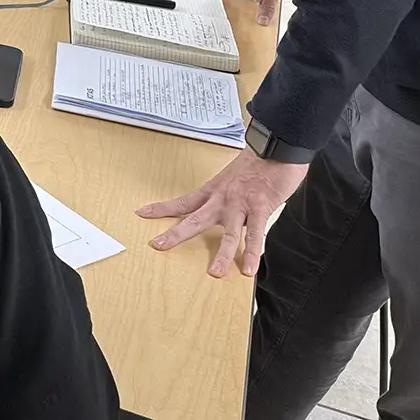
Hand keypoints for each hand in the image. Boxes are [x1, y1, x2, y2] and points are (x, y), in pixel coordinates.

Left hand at [137, 148, 308, 276]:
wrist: (276, 147)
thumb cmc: (258, 161)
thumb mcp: (234, 176)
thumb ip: (228, 194)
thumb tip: (229, 208)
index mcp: (213, 190)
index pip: (183, 202)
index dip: (162, 208)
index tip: (143, 213)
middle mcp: (222, 199)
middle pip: (194, 219)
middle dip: (175, 234)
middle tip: (158, 245)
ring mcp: (240, 205)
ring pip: (228, 234)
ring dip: (222, 255)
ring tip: (214, 272)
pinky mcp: (260, 208)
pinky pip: (255, 234)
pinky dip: (253, 253)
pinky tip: (249, 268)